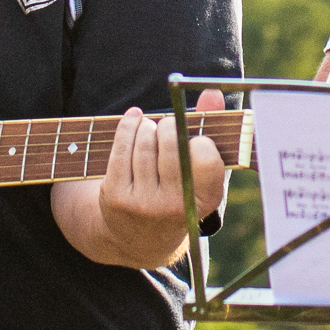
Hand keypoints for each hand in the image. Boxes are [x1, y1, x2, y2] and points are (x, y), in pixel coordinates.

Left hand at [94, 91, 231, 265]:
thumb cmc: (178, 190)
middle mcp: (175, 205)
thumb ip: (209, 128)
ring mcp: (143, 203)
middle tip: (168, 127)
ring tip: (150, 129)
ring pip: (145, 142)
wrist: (141, 236)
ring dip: (147, 126)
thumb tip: (212, 92)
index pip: (206, 157)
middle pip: (171, 143)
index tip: (194, 139)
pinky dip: (128, 126)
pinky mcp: (116, 197)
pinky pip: (121, 148)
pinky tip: (133, 120)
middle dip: (169, 126)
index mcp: (205, 199)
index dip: (198, 140)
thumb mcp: (200, 171)